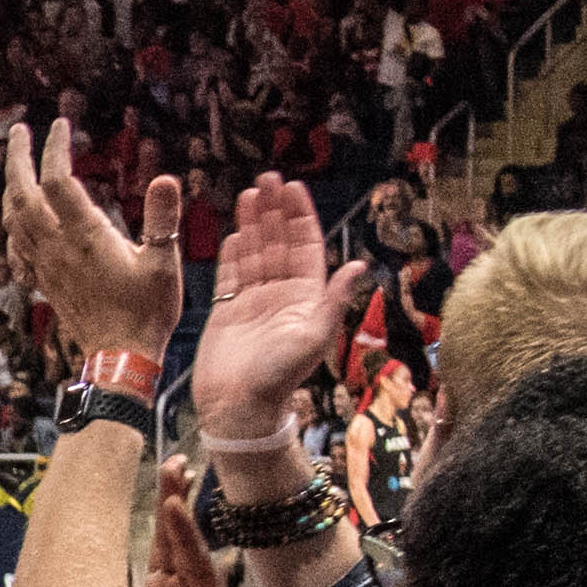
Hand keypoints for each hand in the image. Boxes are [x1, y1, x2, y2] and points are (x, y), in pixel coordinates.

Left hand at [0, 119, 183, 361]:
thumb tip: (164, 179)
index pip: (58, 181)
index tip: (60, 125)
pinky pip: (16, 248)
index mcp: (86, 237)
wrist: (120, 359)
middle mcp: (58, 248)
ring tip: (18, 167)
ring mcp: (47, 266)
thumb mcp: (164, 263)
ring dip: (11, 187)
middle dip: (17, 158)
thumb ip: (162, 219)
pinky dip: (11, 226)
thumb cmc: (145, 315)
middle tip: (19, 132)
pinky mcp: (45, 282)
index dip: (54, 149)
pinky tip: (18, 222)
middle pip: (21, 194)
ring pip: (13, 219)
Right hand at [108, 471, 256, 586]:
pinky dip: (158, 532)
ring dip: (171, 507)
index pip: (196, 566)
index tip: (174, 506)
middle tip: (178, 463)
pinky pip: (156, 558)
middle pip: (186, 543)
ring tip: (172, 467)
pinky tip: (164, 505)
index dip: (185, 536)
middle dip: (181, 504)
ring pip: (171, 544)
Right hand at [184, 173, 373, 448]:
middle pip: (278, 243)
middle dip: (274, 210)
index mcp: (304, 297)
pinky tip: (235, 231)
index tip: (293, 188)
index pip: (304, 246)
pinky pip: (230, 274)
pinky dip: (233, 252)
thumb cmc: (279, 377)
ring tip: (248, 193)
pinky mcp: (227, 311)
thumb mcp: (314, 336)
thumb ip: (334, 298)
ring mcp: (253, 302)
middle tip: (268, 178)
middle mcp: (280, 295)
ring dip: (253, 223)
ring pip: (254, 253)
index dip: (300, 216)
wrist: (239, 408)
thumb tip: (359, 265)